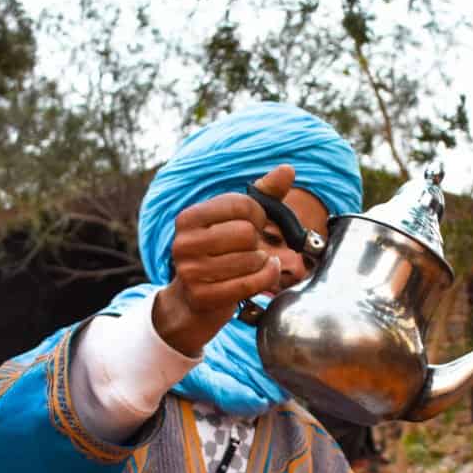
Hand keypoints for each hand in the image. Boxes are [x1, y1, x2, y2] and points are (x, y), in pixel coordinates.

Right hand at [152, 163, 295, 356]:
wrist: (193, 302)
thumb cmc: (220, 254)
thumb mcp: (235, 221)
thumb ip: (262, 195)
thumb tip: (288, 169)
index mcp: (189, 218)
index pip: (241, 205)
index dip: (259, 215)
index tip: (254, 224)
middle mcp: (184, 243)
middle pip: (246, 233)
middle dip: (258, 242)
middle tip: (251, 249)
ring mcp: (191, 272)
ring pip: (251, 259)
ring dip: (262, 262)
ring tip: (252, 264)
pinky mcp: (203, 296)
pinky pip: (250, 283)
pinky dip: (266, 277)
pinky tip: (266, 273)